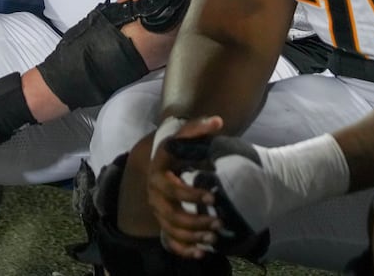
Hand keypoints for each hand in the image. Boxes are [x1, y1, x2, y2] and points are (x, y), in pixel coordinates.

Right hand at [147, 116, 224, 259]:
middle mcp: (154, 193)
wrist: (162, 158)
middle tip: (219, 223)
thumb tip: (218, 121)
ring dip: (193, 237)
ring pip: (171, 230)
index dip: (192, 194)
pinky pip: (169, 241)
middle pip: (171, 215)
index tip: (213, 196)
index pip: (173, 189)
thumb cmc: (177, 146)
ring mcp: (157, 209)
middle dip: (196, 221)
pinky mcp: (162, 221)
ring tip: (215, 238)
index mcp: (158, 173)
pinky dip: (184, 249)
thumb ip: (200, 127)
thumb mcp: (185, 135)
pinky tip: (201, 253)